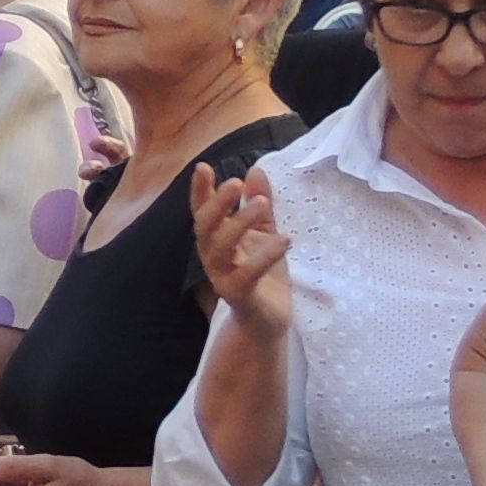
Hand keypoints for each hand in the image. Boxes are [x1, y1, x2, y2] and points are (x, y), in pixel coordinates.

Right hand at [194, 165, 297, 336]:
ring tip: (260, 204)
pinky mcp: (238, 295)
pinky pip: (246, 274)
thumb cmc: (264, 273)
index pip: (203, 211)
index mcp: (216, 239)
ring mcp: (222, 276)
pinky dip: (264, 256)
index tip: (204, 167)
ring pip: (220, 248)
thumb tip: (257, 169)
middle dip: (216, 203)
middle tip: (235, 181)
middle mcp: (212, 256)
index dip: (200, 190)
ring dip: (238, 223)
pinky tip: (284, 239)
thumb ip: (259, 203)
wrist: (269, 318)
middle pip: (205, 226)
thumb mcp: (265, 232)